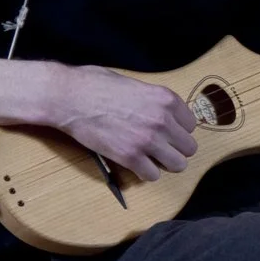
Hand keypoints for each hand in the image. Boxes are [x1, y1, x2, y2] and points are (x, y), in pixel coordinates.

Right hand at [0, 59, 196, 181]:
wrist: (69, 97)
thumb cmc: (96, 85)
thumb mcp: (135, 84)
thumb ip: (154, 101)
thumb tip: (163, 113)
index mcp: (166, 99)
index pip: (191, 125)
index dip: (177, 130)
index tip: (166, 132)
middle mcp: (163, 120)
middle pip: (188, 147)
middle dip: (175, 149)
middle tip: (159, 148)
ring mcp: (148, 140)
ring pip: (177, 165)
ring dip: (164, 163)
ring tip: (150, 158)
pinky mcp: (130, 157)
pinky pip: (152, 175)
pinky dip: (145, 172)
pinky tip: (135, 164)